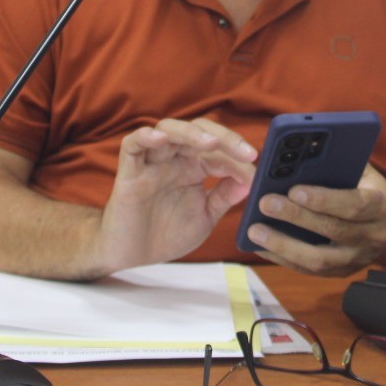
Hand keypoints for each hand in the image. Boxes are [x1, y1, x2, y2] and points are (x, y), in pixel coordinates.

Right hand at [93, 118, 256, 274]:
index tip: (256, 173)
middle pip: (198, 132)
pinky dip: (145, 137)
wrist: (132, 255)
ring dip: (191, 133)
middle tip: (246, 153)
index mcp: (193, 167)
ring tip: (211, 144)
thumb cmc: (166, 234)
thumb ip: (224, 197)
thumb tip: (250, 181)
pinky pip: (133, 144)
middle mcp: (174, 159)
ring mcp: (151, 162)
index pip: (218, 150)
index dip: (238, 157)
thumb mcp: (205, 217)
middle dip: (225, 138)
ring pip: (169, 129)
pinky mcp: (129, 172)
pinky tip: (161, 139)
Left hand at [243, 164, 385, 276]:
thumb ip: (338, 161)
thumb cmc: (365, 188)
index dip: (324, 199)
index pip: (353, 204)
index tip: (294, 189)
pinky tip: (260, 246)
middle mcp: (372, 235)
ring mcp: (357, 258)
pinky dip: (282, 258)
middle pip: (332, 230)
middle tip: (265, 203)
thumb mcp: (361, 170)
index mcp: (380, 205)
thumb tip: (302, 149)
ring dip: (284, 245)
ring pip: (318, 259)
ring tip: (255, 230)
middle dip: (296, 217)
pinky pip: (308, 270)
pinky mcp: (341, 272)